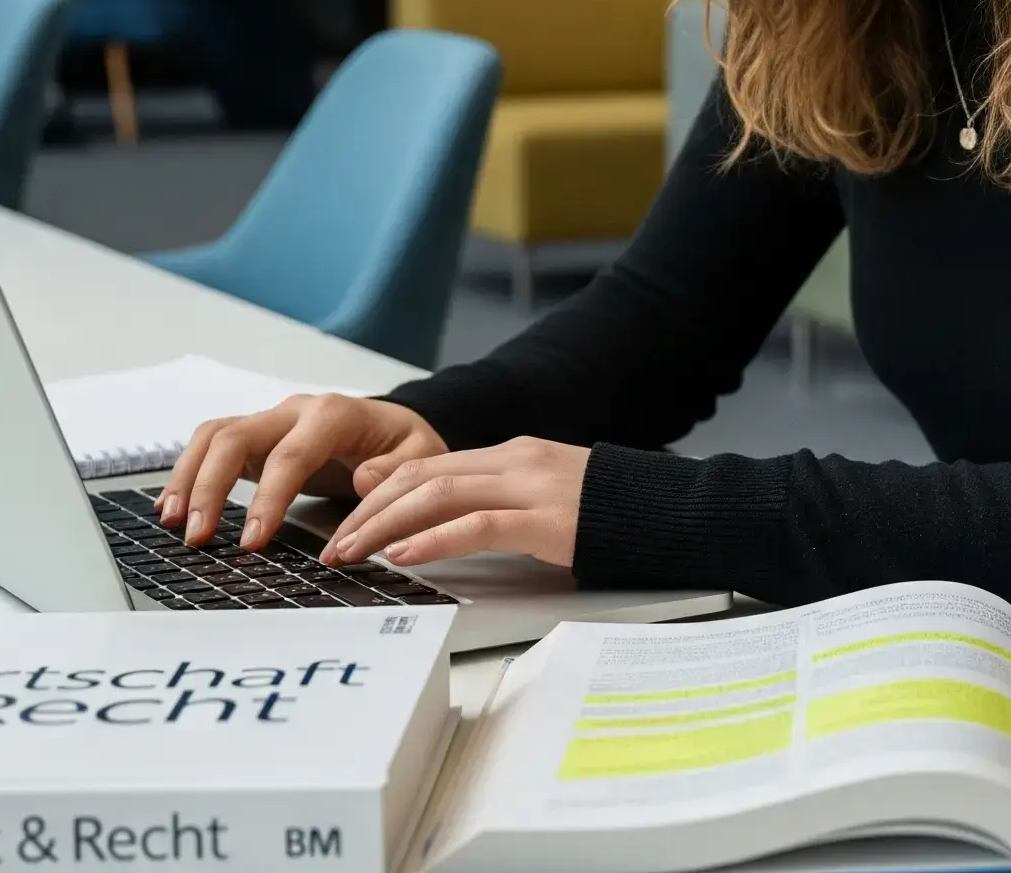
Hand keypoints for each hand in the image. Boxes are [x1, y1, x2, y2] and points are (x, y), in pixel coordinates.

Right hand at [156, 394, 447, 548]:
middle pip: (237, 437)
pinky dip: (190, 473)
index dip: (268, 498)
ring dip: (189, 478)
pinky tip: (174, 504)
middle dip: (211, 487)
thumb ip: (397, 470)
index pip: (290, 455)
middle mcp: (295, 411)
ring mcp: (271, 422)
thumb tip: (364, 480)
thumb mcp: (421, 456)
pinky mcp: (257, 438)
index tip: (253, 540)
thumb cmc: (405, 444)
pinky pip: (213, 447)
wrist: (395, 427)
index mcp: (334, 414)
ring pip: (215, 437)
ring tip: (173, 522)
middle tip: (198, 536)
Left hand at [319, 436, 589, 568]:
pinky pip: (477, 525)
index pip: (427, 467)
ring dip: (386, 528)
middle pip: (421, 478)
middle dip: (369, 514)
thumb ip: (499, 501)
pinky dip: (433, 539)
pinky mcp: (547, 520)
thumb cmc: (613, 516)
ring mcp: (532, 487)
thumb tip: (442, 523)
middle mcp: (516, 461)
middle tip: (336, 547)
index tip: (347, 523)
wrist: (674, 513)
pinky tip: (406, 556)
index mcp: (513, 454)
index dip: (379, 494)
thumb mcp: (547, 499)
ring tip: (355, 554)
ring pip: (438, 496)